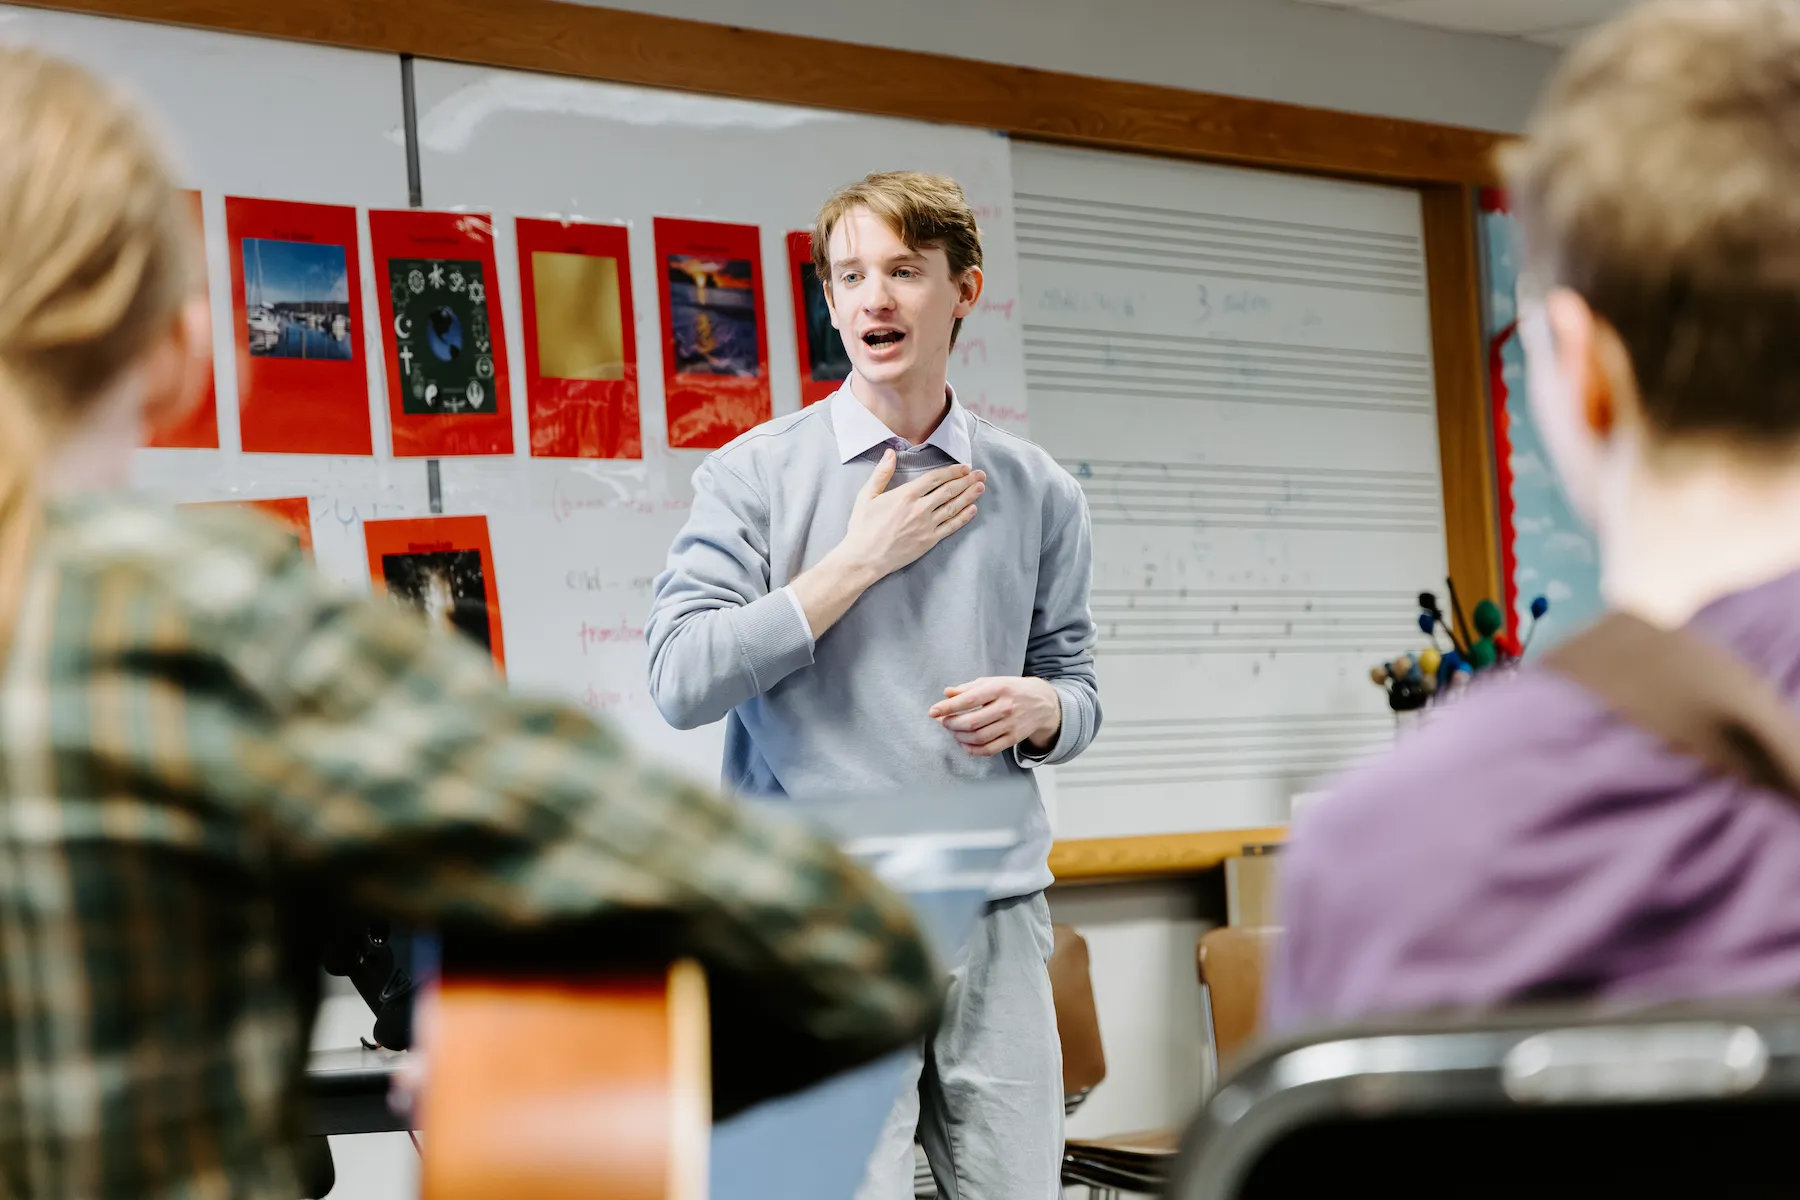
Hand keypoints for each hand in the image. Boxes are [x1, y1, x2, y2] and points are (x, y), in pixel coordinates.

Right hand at [832, 450, 983, 582]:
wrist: (864, 558)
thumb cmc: (862, 527)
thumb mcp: (866, 496)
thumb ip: (881, 473)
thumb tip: (890, 453)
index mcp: (906, 495)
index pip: (935, 478)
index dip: (952, 471)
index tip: (964, 467)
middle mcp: (920, 508)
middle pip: (949, 490)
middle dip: (966, 481)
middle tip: (980, 474)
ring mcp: (927, 525)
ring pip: (953, 507)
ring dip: (969, 496)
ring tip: (981, 487)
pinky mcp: (929, 541)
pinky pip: (951, 526)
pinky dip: (963, 517)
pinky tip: (973, 509)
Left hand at [929, 676, 1061, 757]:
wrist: (1043, 702)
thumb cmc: (1012, 690)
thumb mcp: (992, 682)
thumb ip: (968, 688)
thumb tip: (946, 693)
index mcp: (998, 688)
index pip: (968, 699)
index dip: (947, 707)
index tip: (933, 711)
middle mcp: (1006, 707)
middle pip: (971, 722)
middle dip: (951, 724)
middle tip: (943, 722)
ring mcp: (1011, 725)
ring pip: (978, 737)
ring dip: (959, 736)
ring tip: (953, 731)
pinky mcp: (1014, 739)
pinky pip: (989, 749)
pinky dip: (972, 749)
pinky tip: (964, 743)